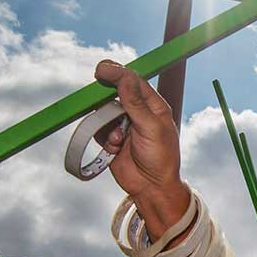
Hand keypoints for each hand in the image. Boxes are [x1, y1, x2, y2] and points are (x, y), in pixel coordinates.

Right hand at [90, 61, 189, 223]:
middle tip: (95, 89)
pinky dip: (104, 138)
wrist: (151, 188)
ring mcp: (123, 125)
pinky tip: (114, 149)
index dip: (117, 72)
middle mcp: (137, 112)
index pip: (133, 81)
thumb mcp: (151, 128)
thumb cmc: (161, 158)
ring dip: (107, 125)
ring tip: (117, 140)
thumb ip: (135, 103)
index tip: (102, 69)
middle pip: (114, 93)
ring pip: (104, 112)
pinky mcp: (111, 139)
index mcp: (153, 105)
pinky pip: (99, 129)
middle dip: (106, 96)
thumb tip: (124, 77)